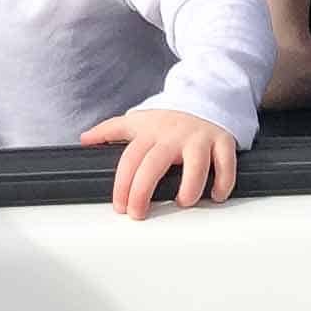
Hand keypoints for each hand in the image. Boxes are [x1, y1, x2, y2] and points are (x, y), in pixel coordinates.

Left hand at [78, 108, 238, 218]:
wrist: (207, 97)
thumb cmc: (170, 119)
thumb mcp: (138, 121)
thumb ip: (110, 130)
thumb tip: (84, 139)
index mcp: (151, 132)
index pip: (130, 159)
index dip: (122, 185)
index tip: (120, 206)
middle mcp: (174, 135)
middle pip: (154, 164)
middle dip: (142, 192)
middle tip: (138, 213)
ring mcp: (199, 138)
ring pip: (195, 163)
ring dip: (189, 187)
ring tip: (183, 202)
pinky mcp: (222, 141)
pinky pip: (226, 163)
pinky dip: (223, 182)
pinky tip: (216, 195)